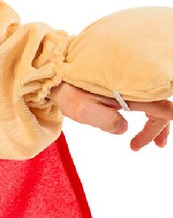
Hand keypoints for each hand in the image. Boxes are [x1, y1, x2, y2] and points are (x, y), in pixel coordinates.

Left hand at [52, 82, 171, 150]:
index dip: (161, 123)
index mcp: (129, 89)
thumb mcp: (81, 108)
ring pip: (155, 101)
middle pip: (160, 106)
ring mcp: (131, 82)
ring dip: (157, 122)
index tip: (160, 138)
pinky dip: (148, 111)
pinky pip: (145, 96)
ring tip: (154, 144)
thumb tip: (124, 128)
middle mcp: (134, 83)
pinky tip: (139, 124)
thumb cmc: (68, 90)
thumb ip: (103, 119)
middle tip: (149, 146)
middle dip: (158, 128)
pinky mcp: (126, 82)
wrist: (56, 71)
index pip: (158, 106)